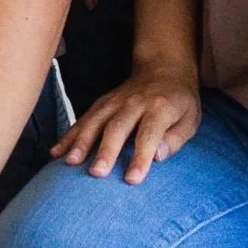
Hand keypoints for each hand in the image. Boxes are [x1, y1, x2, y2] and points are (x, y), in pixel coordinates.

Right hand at [52, 65, 200, 184]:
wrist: (163, 67)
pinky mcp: (103, 102)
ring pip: (95, 120)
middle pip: (117, 127)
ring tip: (69, 162)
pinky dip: (69, 134)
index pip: (148, 134)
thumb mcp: (190, 119)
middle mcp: (134, 102)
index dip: (140, 157)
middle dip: (105, 150)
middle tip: (96, 173)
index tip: (132, 180)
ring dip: (81, 141)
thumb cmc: (179, 101)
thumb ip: (175, 139)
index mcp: (159, 108)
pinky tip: (57, 151)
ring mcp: (115, 100)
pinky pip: (84, 118)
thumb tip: (158, 157)